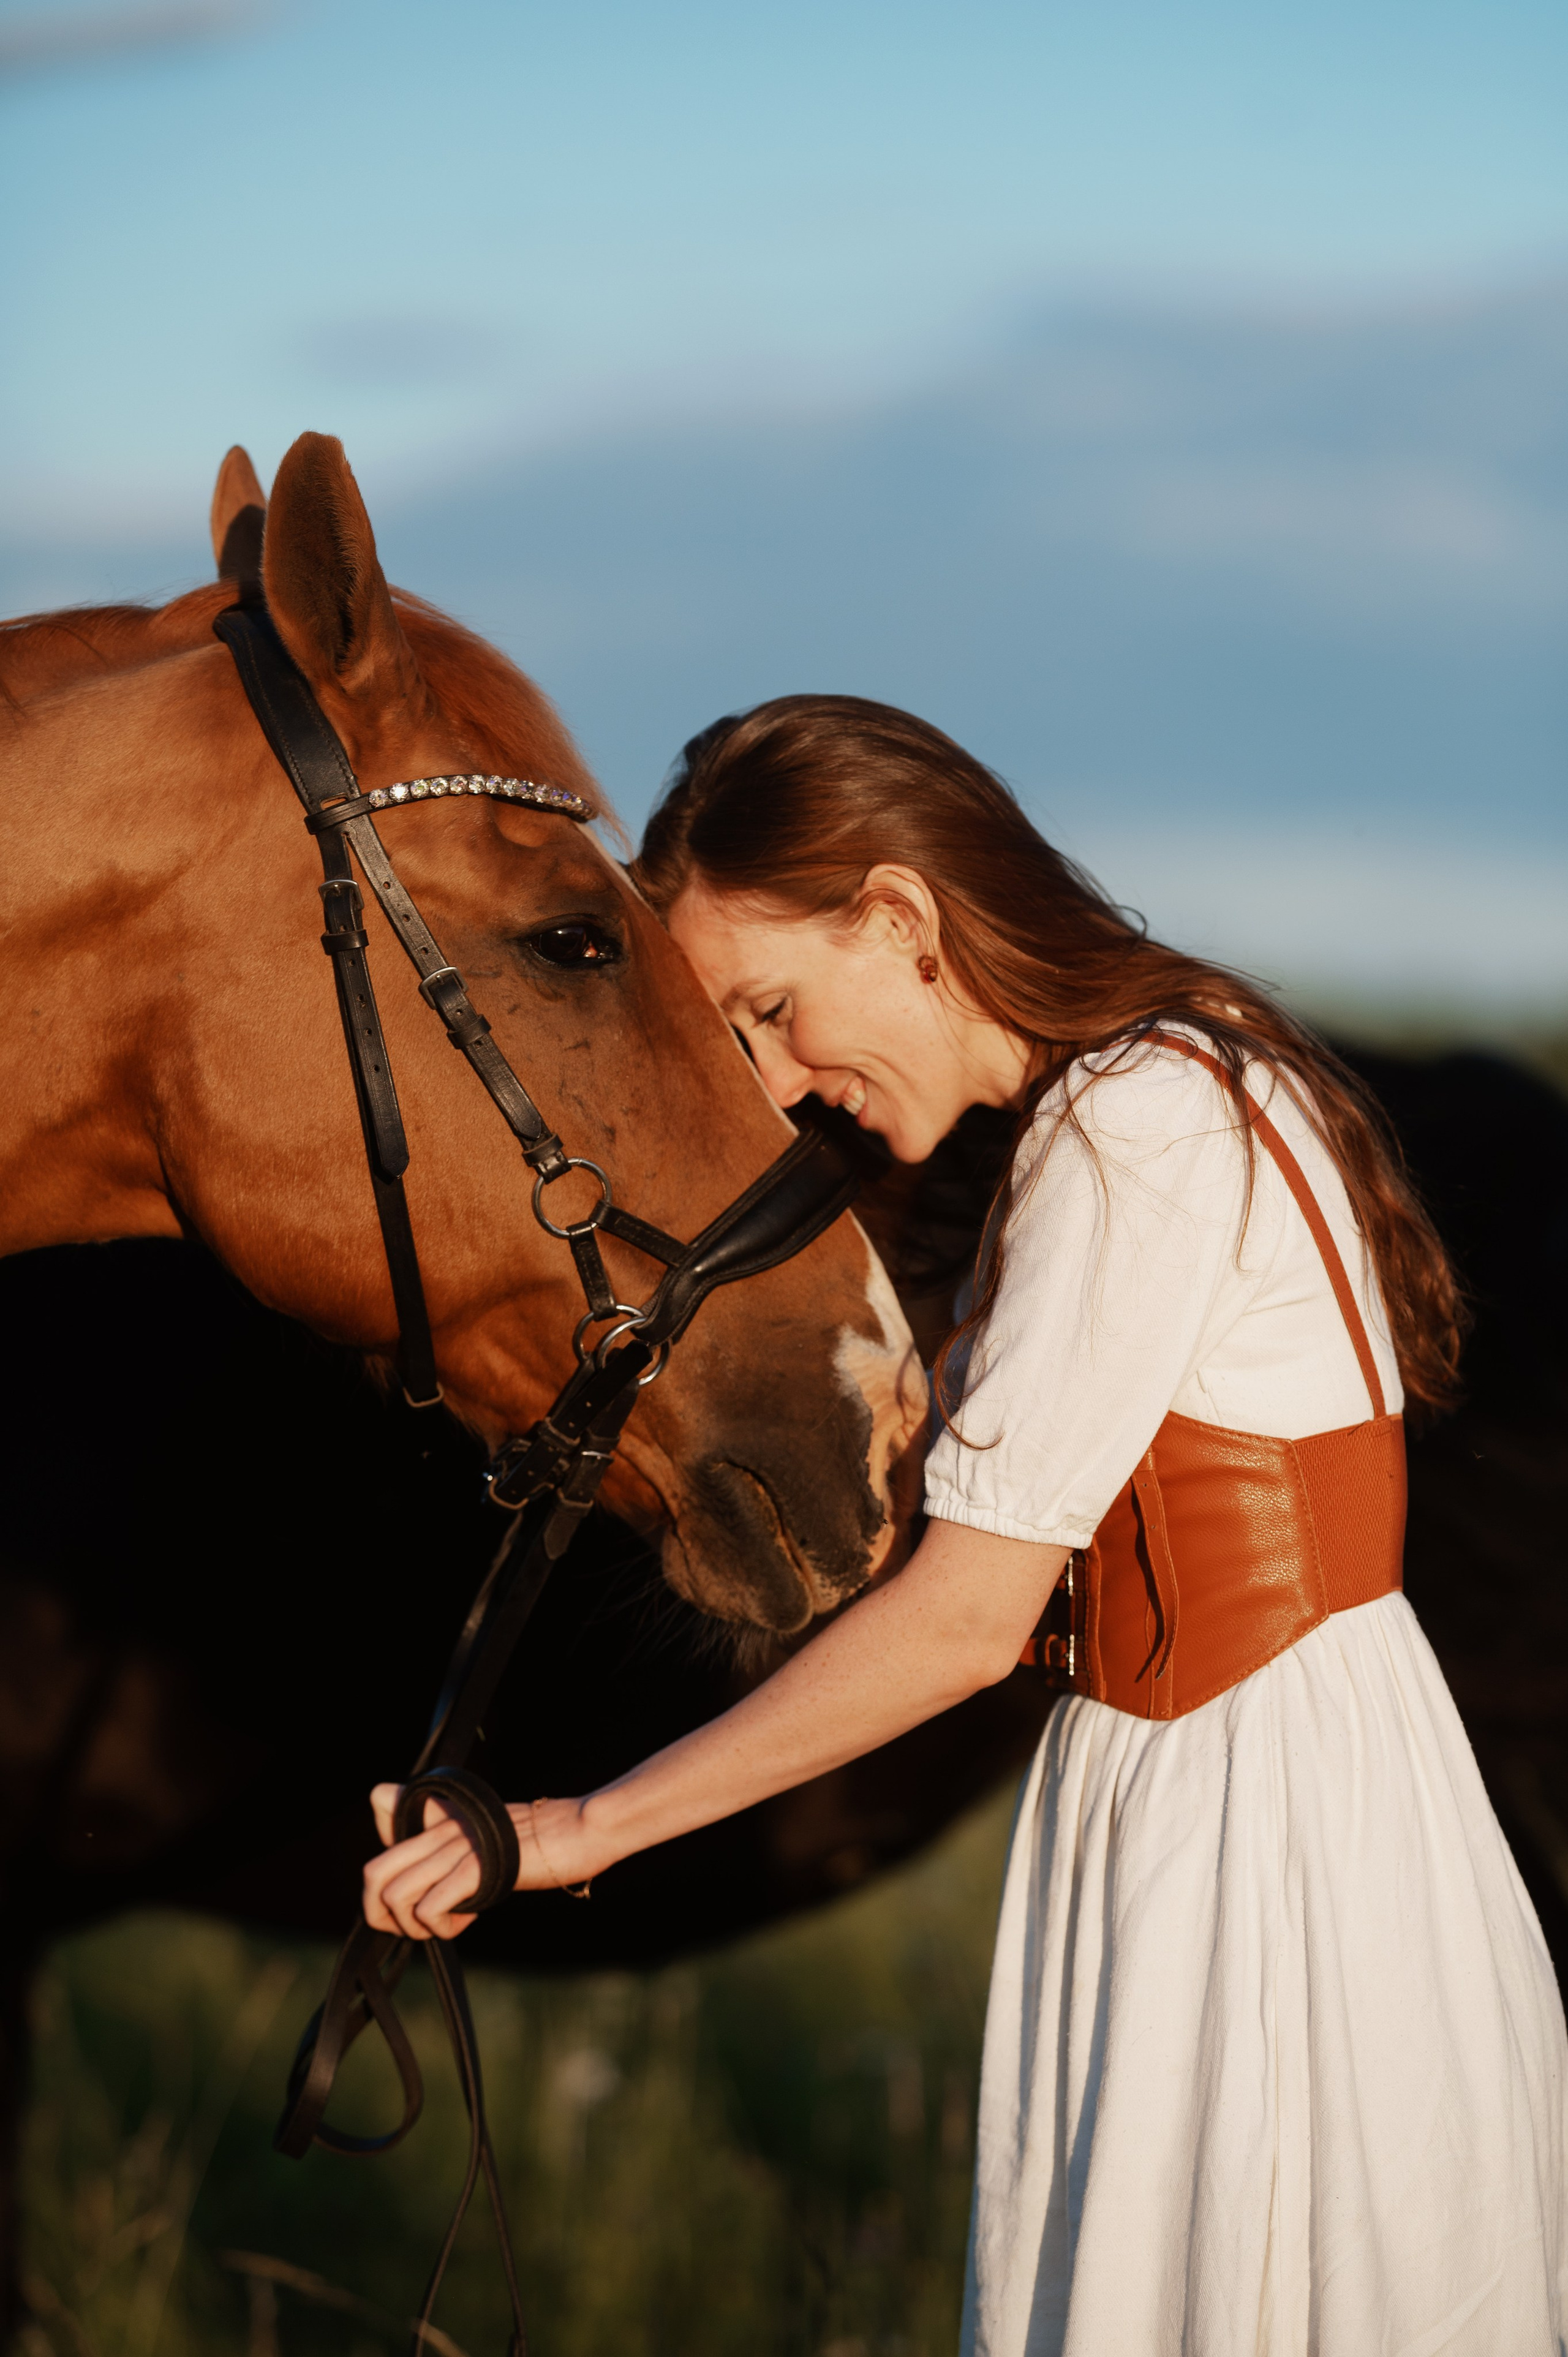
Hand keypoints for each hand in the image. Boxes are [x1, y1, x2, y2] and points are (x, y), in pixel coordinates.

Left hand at [362, 1786, 603, 1938]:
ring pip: (395, 1895)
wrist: (579, 1828)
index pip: (383, 1844)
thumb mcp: (488, 1840)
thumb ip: (458, 1853)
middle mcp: (440, 1831)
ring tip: (446, 1925)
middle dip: (383, 1915)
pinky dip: (440, 1928)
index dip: (385, 1886)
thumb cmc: (542, 1841)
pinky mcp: (474, 1868)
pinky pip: (429, 1908)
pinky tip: (467, 1920)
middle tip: (418, 1927)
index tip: (413, 1900)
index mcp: (440, 1821)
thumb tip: (437, 1890)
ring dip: (414, 1926)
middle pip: (373, 1875)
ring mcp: (455, 1847)